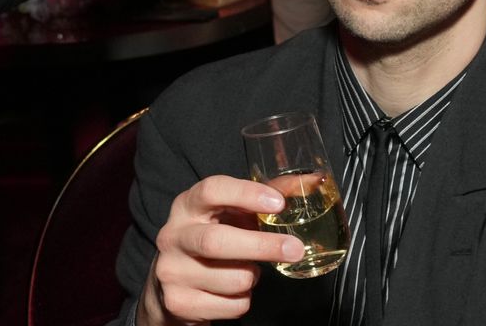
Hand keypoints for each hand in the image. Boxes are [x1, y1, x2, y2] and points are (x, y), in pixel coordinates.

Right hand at [137, 175, 303, 325]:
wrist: (171, 285)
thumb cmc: (215, 236)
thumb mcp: (234, 213)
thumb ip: (270, 196)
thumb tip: (314, 181)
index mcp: (188, 205)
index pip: (212, 190)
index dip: (246, 194)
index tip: (278, 203)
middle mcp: (173, 236)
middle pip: (217, 241)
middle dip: (262, 246)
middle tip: (294, 249)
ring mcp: (171, 271)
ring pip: (231, 278)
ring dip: (252, 277)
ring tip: (247, 270)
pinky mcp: (178, 303)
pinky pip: (230, 305)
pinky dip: (243, 300)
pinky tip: (232, 291)